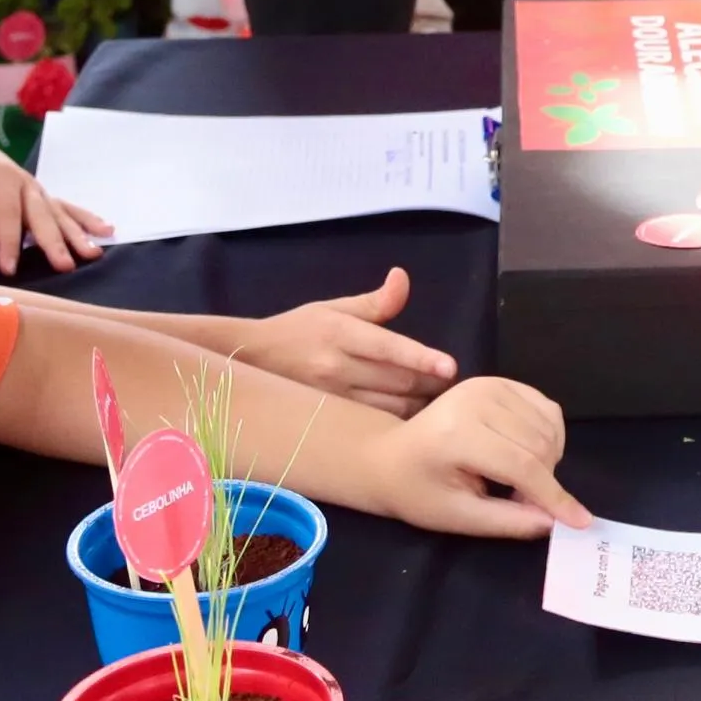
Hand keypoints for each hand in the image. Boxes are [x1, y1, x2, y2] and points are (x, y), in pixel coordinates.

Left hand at [0, 101, 109, 274]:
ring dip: (77, 233)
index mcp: (2, 176)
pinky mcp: (37, 195)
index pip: (8, 212)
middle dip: (55, 241)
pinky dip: (84, 220)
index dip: (9, 240)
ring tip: (95, 253)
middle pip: (42, 214)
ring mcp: (34, 189)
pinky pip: (64, 208)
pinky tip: (106, 231)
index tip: (10, 269)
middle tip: (67, 265)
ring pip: (59, 213)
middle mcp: (24, 182)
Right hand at [239, 267, 458, 413]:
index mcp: (340, 333)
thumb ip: (375, 302)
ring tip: (432, 398)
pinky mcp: (330, 419)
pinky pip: (374, 423)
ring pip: (389, 408)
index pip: (388, 348)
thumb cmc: (298, 331)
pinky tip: (409, 417)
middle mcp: (336, 367)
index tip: (450, 368)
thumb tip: (402, 278)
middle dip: (429, 383)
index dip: (422, 358)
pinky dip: (397, 420)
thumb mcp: (333, 308)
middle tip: (448, 382)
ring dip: (418, 405)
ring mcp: (332, 398)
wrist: (250, 360)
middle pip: (397, 381)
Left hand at [370, 375, 590, 537]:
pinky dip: (549, 435)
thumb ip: (507, 521)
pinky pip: (547, 408)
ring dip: (548, 459)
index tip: (581, 522)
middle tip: (521, 504)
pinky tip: (527, 452)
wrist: (388, 455)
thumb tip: (555, 523)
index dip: (554, 497)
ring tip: (518, 480)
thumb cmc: (416, 491)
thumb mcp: (457, 517)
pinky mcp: (498, 380)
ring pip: (549, 427)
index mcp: (459, 434)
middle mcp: (476, 399)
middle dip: (545, 482)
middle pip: (541, 446)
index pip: (522, 466)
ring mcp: (489, 384)